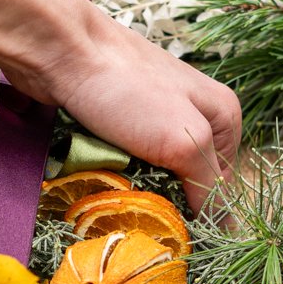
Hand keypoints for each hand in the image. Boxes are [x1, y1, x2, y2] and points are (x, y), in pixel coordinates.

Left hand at [10, 8, 243, 212]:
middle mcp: (192, 113)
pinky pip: (122, 159)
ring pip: (152, 171)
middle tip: (142, 215)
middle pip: (186, 179)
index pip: (222, 185)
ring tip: (117, 196)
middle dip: (165, 199)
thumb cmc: (126, 89)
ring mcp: (153, 113)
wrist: (59, 48)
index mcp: (222, 116)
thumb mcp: (183, 139)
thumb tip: (224, 227)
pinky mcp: (117, 117)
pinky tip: (99, 177)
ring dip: (135, 188)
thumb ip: (208, 184)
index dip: (201, 213)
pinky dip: (112, 172)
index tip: (176, 235)